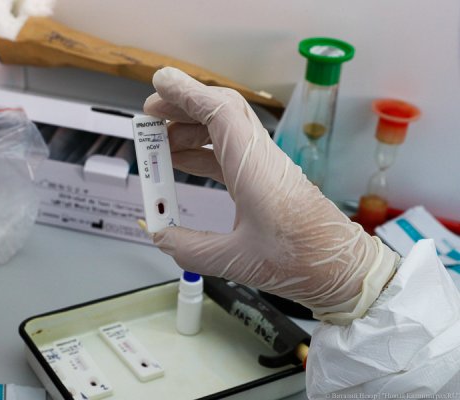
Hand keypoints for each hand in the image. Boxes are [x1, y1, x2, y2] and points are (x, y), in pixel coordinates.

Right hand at [144, 67, 397, 323]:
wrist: (340, 268)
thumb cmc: (299, 260)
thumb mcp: (235, 260)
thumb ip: (188, 248)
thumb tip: (158, 233)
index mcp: (254, 168)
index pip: (219, 112)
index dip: (187, 94)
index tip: (159, 84)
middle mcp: (261, 158)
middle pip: (222, 112)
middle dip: (184, 106)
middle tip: (151, 114)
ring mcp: (265, 166)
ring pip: (225, 130)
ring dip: (191, 129)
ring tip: (159, 144)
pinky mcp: (266, 179)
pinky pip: (229, 153)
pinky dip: (203, 151)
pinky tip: (182, 162)